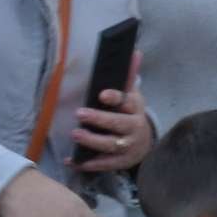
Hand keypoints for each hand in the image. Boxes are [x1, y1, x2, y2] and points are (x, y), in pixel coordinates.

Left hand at [73, 59, 153, 173]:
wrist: (144, 144)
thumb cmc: (131, 114)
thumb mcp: (132, 96)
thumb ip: (129, 77)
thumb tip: (135, 52)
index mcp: (135, 109)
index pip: (127, 102)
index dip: (115, 98)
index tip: (102, 94)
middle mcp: (133, 128)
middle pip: (117, 125)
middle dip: (99, 120)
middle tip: (79, 114)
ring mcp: (127, 147)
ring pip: (110, 145)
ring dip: (92, 141)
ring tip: (75, 134)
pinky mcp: (119, 162)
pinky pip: (103, 164)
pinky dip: (87, 163)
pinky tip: (71, 160)